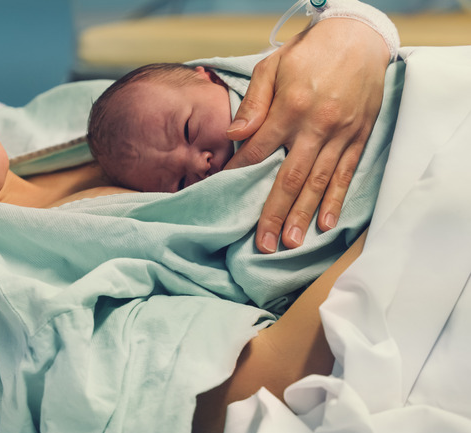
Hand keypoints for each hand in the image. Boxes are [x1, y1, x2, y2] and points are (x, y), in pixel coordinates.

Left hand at [224, 18, 389, 252]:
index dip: (240, 173)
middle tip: (263, 243)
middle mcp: (317, 126)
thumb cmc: (309, 52)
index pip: (259, 150)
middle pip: (290, 178)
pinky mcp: (360, 137)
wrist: (359, 37)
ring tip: (291, 243)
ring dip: (304, 215)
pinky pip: (347, 174)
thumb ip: (254, 103)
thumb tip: (233, 135)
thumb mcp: (273, 66)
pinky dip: (336, 200)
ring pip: (319, 183)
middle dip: (275, 214)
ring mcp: (341, 134)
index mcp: (291, 108)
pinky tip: (325, 223)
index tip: (225, 194)